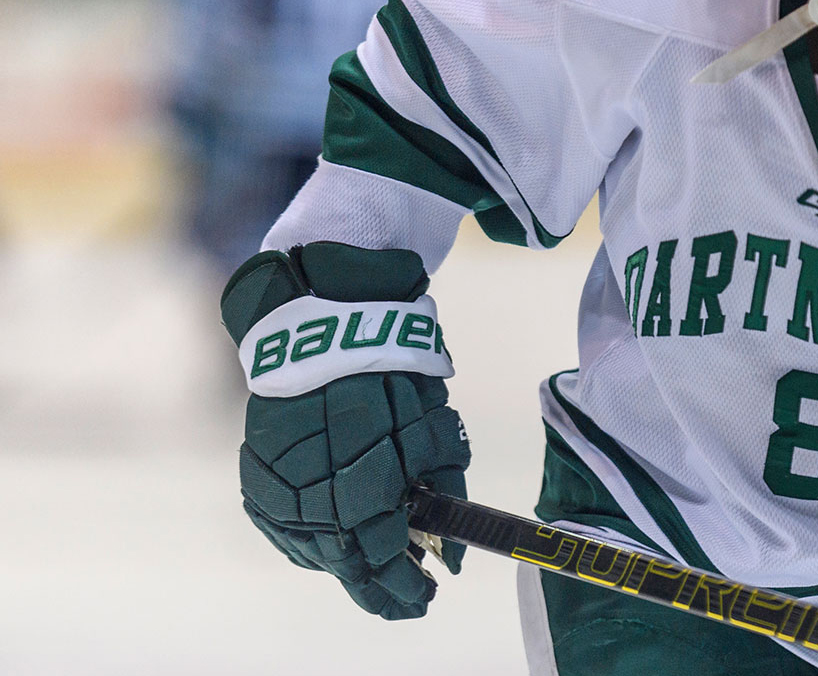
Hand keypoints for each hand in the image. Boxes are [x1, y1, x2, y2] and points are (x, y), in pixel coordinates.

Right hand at [223, 243, 470, 618]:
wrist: (321, 328)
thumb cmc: (390, 375)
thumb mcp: (434, 434)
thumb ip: (445, 498)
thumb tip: (450, 554)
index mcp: (359, 500)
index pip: (384, 568)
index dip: (407, 591)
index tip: (427, 599)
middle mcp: (311, 510)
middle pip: (346, 570)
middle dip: (380, 586)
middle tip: (407, 593)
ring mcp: (276, 498)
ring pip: (314, 554)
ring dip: (348, 564)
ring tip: (380, 564)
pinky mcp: (257, 482)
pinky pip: (288, 529)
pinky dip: (317, 539)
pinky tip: (339, 538)